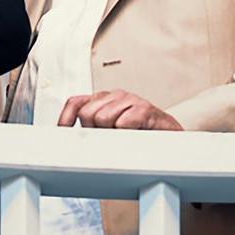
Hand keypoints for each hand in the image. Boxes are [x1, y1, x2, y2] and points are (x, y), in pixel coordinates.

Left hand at [56, 90, 182, 130]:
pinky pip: (124, 122)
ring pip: (103, 118)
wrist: (171, 137)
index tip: (63, 132)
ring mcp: (130, 100)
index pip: (76, 103)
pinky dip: (127, 133)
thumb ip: (93, 129)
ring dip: (112, 134)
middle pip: (87, 113)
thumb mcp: (111, 131)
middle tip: (109, 138)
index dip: (66, 118)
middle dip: (95, 130)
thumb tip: (71, 137)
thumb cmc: (140, 134)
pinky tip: (135, 134)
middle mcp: (115, 96)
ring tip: (125, 137)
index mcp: (104, 100)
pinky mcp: (144, 109)